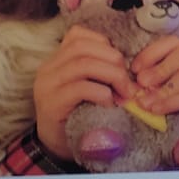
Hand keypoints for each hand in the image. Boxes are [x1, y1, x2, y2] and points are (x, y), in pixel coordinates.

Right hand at [33, 26, 133, 160]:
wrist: (57, 144)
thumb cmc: (80, 112)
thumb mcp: (89, 85)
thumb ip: (99, 69)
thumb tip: (131, 63)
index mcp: (58, 60)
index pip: (78, 35)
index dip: (104, 43)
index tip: (119, 62)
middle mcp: (48, 68)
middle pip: (83, 47)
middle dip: (113, 60)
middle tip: (128, 81)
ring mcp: (47, 85)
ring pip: (83, 65)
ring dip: (112, 76)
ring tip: (124, 93)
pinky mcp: (51, 104)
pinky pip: (81, 88)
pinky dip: (102, 94)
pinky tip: (110, 104)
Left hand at [132, 35, 178, 142]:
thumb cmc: (177, 109)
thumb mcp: (163, 89)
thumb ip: (153, 79)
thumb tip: (133, 74)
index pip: (176, 42)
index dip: (153, 52)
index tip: (135, 69)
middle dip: (160, 68)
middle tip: (141, 84)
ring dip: (164, 89)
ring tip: (145, 102)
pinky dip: (173, 103)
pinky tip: (157, 110)